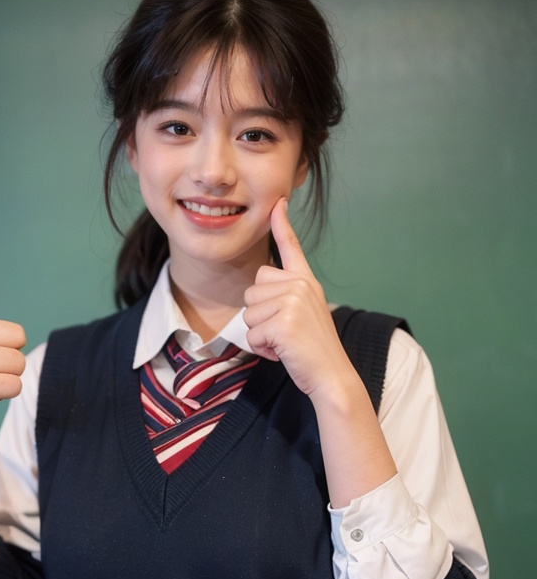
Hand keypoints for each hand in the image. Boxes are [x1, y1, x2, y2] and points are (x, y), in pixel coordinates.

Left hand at [243, 198, 345, 396]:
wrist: (331, 376)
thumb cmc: (313, 350)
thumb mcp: (303, 314)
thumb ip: (284, 297)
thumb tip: (258, 290)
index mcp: (306, 281)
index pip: (290, 247)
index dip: (282, 224)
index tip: (278, 202)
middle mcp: (301, 286)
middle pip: (252, 290)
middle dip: (260, 316)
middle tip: (285, 332)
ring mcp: (293, 302)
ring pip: (248, 313)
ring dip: (260, 334)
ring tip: (285, 342)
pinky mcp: (283, 322)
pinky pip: (251, 334)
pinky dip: (261, 349)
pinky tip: (282, 352)